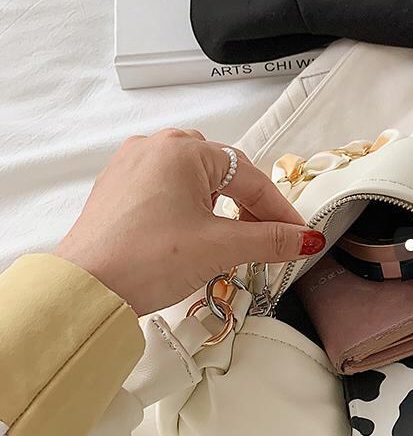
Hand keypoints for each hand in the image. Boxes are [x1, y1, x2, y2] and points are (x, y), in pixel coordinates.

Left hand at [53, 128, 324, 316]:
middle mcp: (155, 147)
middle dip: (247, 204)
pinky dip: (185, 207)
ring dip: (215, 204)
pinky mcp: (116, 188)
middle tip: (266, 238)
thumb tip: (302, 238)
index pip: (248, 177)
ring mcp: (131, 165)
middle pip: (221, 172)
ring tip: (226, 238)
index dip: (278, 210)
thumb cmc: (145, 260)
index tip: (297, 234)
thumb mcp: (219, 248)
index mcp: (183, 149)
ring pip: (191, 179)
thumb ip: (268, 240)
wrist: (86, 288)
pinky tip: (189, 235)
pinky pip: (163, 189)